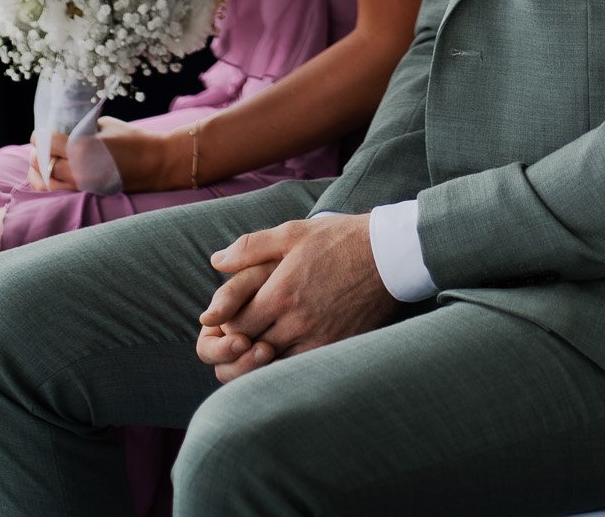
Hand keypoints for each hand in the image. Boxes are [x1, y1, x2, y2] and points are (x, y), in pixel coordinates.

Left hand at [27, 119, 184, 193]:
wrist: (156, 164)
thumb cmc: (133, 139)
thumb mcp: (105, 125)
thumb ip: (81, 128)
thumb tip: (63, 130)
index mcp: (82, 147)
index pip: (47, 142)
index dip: (39, 136)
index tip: (40, 132)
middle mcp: (78, 170)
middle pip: (42, 163)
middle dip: (36, 153)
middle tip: (38, 146)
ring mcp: (82, 186)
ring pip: (46, 183)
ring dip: (39, 171)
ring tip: (40, 162)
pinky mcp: (88, 195)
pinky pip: (59, 192)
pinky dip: (50, 184)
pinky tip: (51, 175)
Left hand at [195, 216, 396, 381]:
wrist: (388, 255)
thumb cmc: (338, 240)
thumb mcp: (292, 232)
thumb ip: (251, 247)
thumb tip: (217, 261)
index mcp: (280, 294)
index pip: (234, 326)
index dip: (226, 324)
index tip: (231, 316)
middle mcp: (296, 323)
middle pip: (250, 351)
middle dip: (238, 345)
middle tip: (241, 335)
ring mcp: (317, 340)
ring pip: (273, 367)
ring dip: (261, 360)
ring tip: (261, 344)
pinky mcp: (336, 349)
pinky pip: (300, 370)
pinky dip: (286, 367)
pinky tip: (286, 353)